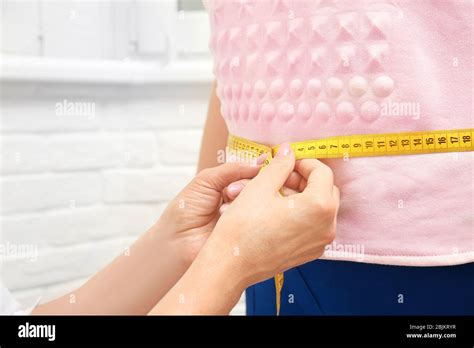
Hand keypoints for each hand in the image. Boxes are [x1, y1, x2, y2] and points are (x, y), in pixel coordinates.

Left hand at [156, 161, 261, 264]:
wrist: (176, 242)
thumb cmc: (184, 211)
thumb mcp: (205, 181)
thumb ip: (231, 169)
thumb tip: (260, 161)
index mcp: (230, 187)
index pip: (252, 173)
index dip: (257, 169)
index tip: (263, 165)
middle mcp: (241, 202)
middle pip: (259, 186)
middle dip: (246, 185)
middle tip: (230, 192)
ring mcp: (247, 219)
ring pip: (261, 202)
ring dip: (244, 201)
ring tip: (223, 211)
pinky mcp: (250, 235)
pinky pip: (260, 221)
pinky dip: (248, 217)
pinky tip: (231, 219)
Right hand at [204, 143, 339, 287]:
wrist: (231, 264)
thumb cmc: (244, 226)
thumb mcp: (261, 186)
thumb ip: (280, 165)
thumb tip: (288, 150)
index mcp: (319, 206)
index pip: (322, 172)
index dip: (304, 162)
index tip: (286, 161)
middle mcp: (327, 226)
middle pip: (326, 190)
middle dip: (306, 178)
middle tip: (282, 176)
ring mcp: (320, 242)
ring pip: (321, 208)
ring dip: (304, 195)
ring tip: (277, 193)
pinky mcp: (310, 253)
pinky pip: (315, 225)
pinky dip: (303, 213)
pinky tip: (279, 211)